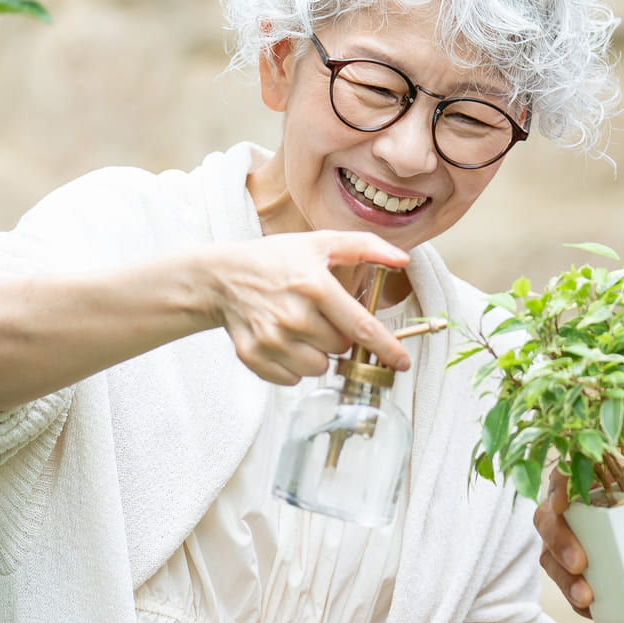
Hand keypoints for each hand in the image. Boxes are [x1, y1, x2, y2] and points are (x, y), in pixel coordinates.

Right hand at [201, 231, 412, 384]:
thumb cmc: (275, 259)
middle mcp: (293, 315)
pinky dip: (294, 367)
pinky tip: (285, 342)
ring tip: (302, 329)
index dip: (387, 348)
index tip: (402, 362)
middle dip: (340, 337)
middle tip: (321, 317)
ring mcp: (270, 338)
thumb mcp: (321, 243)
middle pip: (341, 348)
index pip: (361, 327)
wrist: (222, 277)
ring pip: (319, 368)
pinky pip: (291, 379)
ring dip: (318, 354)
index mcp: (314, 286)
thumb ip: (366, 247)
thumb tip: (402, 259)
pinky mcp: (253, 356)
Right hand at [534, 473, 591, 617]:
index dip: (558, 487)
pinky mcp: (565, 569)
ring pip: (548, 557)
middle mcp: (563, 510)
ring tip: (585, 597)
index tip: (562, 505)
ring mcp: (559, 540)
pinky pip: (564, 584)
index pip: (562, 475)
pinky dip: (575, 598)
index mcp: (582, 483)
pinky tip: (592, 609)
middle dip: (560, 542)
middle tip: (580, 564)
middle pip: (547, 520)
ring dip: (565, 579)